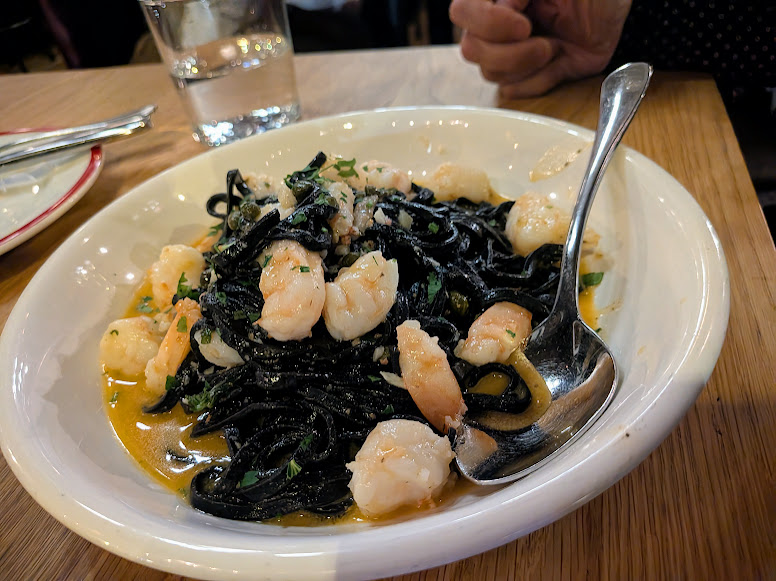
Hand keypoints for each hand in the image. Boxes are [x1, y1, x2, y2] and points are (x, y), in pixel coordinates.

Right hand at [449, 0, 631, 97]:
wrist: (620, 6)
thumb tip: (502, 6)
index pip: (462, 11)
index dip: (488, 24)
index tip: (523, 24)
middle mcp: (496, 26)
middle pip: (472, 51)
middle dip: (511, 54)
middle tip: (544, 44)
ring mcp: (511, 52)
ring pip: (492, 74)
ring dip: (528, 66)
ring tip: (555, 47)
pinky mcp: (531, 75)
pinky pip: (517, 91)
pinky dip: (541, 80)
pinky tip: (558, 61)